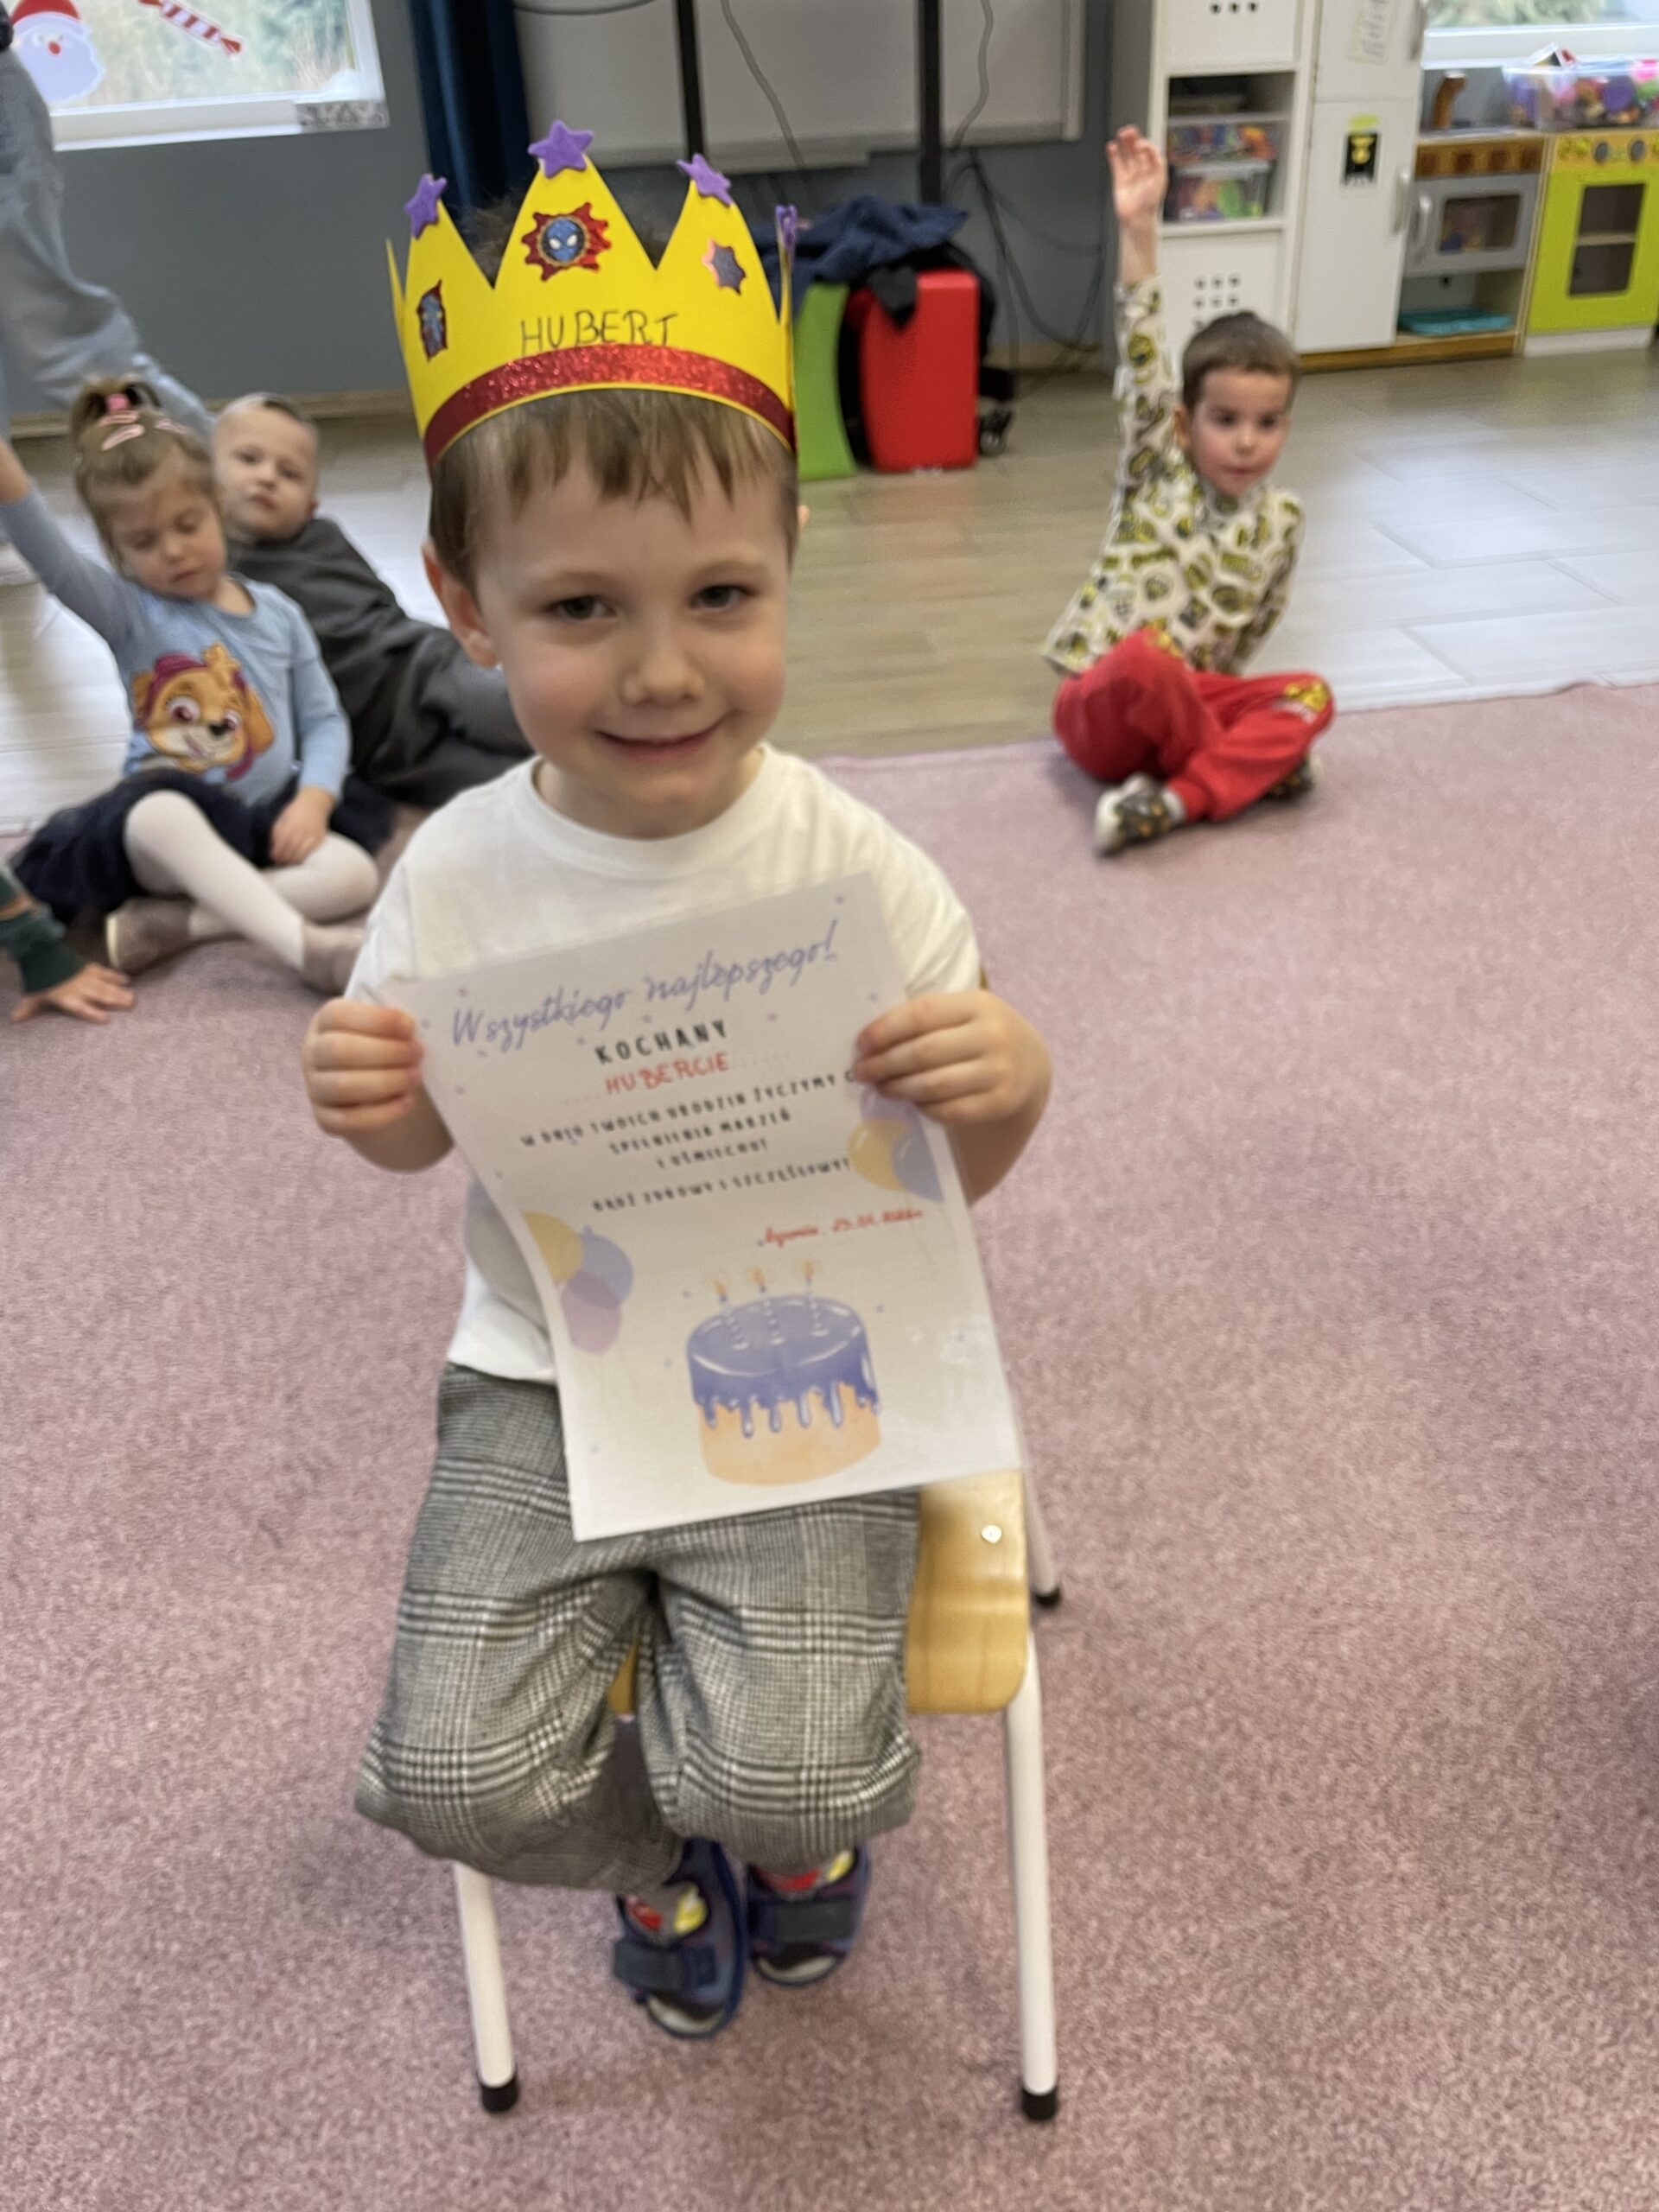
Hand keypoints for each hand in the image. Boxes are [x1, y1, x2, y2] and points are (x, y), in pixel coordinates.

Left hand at [12, 961, 134, 1024]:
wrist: (42, 954)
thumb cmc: (40, 980)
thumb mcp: (33, 996)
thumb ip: (28, 1008)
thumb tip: (15, 1020)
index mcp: (67, 997)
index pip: (81, 1007)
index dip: (92, 1012)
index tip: (106, 1019)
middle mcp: (79, 988)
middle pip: (99, 995)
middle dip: (114, 1000)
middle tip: (130, 1005)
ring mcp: (86, 977)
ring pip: (105, 985)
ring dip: (119, 991)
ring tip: (133, 998)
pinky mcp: (89, 968)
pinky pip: (104, 972)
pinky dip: (115, 975)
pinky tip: (127, 980)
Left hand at [268, 785, 333, 866]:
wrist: (315, 803)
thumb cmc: (295, 810)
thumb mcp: (283, 817)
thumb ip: (276, 830)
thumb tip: (272, 846)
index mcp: (290, 824)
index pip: (281, 843)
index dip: (276, 852)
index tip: (272, 857)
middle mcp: (301, 830)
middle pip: (291, 850)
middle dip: (283, 858)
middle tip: (279, 863)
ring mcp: (311, 835)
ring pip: (301, 853)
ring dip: (293, 860)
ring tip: (288, 863)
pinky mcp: (319, 838)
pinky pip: (311, 851)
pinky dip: (304, 857)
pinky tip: (299, 860)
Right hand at [303, 998, 425, 1137]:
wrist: (382, 1092)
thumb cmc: (387, 1049)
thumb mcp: (387, 1030)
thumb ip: (395, 1026)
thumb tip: (415, 1026)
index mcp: (325, 1023)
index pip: (338, 1015)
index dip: (375, 1019)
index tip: (410, 1027)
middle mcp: (313, 1054)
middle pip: (339, 1050)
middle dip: (385, 1052)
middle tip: (417, 1053)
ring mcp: (315, 1088)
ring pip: (342, 1086)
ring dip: (386, 1081)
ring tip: (415, 1077)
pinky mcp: (325, 1119)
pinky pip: (349, 1120)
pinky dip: (383, 1113)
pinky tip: (406, 1102)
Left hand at [853, 989, 1050, 1128]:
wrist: (1030, 1063)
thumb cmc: (979, 1034)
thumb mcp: (963, 1013)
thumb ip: (926, 1020)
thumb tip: (871, 1041)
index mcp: (978, 1004)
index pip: (922, 1014)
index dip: (886, 1030)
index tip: (861, 1044)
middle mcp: (993, 1035)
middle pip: (924, 1052)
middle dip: (885, 1063)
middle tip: (862, 1072)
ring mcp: (1000, 1071)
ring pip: (934, 1085)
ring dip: (900, 1088)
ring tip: (882, 1087)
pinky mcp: (1001, 1102)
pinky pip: (950, 1110)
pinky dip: (925, 1108)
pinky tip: (913, 1102)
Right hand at [1107, 126, 1166, 230]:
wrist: (1137, 219)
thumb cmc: (1150, 204)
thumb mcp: (1159, 179)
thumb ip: (1155, 161)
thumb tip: (1145, 148)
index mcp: (1154, 169)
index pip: (1150, 150)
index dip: (1145, 144)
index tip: (1140, 143)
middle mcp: (1143, 170)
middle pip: (1137, 149)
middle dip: (1134, 139)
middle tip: (1129, 131)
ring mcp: (1131, 174)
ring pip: (1127, 154)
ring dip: (1124, 144)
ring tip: (1121, 134)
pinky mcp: (1120, 180)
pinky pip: (1117, 164)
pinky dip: (1114, 155)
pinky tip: (1112, 147)